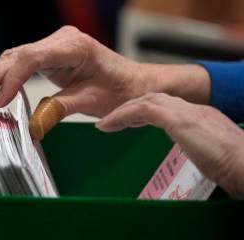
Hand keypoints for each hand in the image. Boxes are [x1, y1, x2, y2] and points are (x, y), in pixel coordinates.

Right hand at [0, 26, 153, 116]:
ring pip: (16, 58)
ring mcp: (56, 47)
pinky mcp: (53, 56)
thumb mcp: (90, 101)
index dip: (10, 80)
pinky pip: (24, 64)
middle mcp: (61, 40)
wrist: (134, 85)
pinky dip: (9, 78)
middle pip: (17, 56)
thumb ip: (59, 109)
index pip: (30, 58)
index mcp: (73, 46)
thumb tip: (31, 126)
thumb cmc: (119, 91)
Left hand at [96, 93, 243, 197]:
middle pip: (152, 99)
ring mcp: (185, 111)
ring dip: (122, 111)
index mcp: (200, 116)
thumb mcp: (211, 154)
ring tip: (105, 123)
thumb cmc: (234, 166)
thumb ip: (198, 148)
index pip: (166, 107)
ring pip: (145, 101)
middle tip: (112, 120)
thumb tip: (192, 153)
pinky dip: (123, 116)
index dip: (144, 112)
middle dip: (130, 108)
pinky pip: (142, 111)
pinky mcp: (178, 119)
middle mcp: (192, 109)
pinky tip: (108, 125)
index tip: (130, 121)